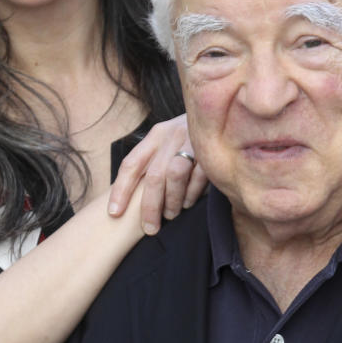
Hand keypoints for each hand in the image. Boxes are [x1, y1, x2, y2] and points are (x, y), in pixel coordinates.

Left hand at [108, 114, 205, 233]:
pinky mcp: (212, 150)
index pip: (131, 164)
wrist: (228, 114)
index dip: (121, 190)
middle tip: (150, 228)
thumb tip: (129, 196)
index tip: (114, 213)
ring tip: (171, 214)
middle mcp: (171, 135)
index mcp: (156, 135)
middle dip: (150, 206)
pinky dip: (192, 194)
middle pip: (154, 175)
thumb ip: (154, 161)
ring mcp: (193, 140)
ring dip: (172, 200)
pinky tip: (188, 203)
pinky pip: (199, 177)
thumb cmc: (192, 139)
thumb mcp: (169, 142)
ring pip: (175, 175)